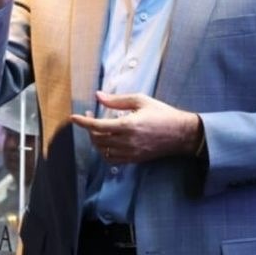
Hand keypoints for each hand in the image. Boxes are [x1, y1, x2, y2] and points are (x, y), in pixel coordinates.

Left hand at [70, 91, 202, 163]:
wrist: (182, 134)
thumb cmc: (162, 114)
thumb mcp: (140, 100)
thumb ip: (117, 100)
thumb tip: (98, 95)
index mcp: (128, 125)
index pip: (97, 126)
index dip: (83, 122)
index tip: (74, 117)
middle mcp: (127, 141)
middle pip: (97, 139)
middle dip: (89, 128)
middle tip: (89, 117)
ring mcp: (130, 153)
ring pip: (103, 150)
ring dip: (95, 140)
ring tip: (97, 129)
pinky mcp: (134, 159)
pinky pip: (112, 159)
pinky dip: (104, 151)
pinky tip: (106, 142)